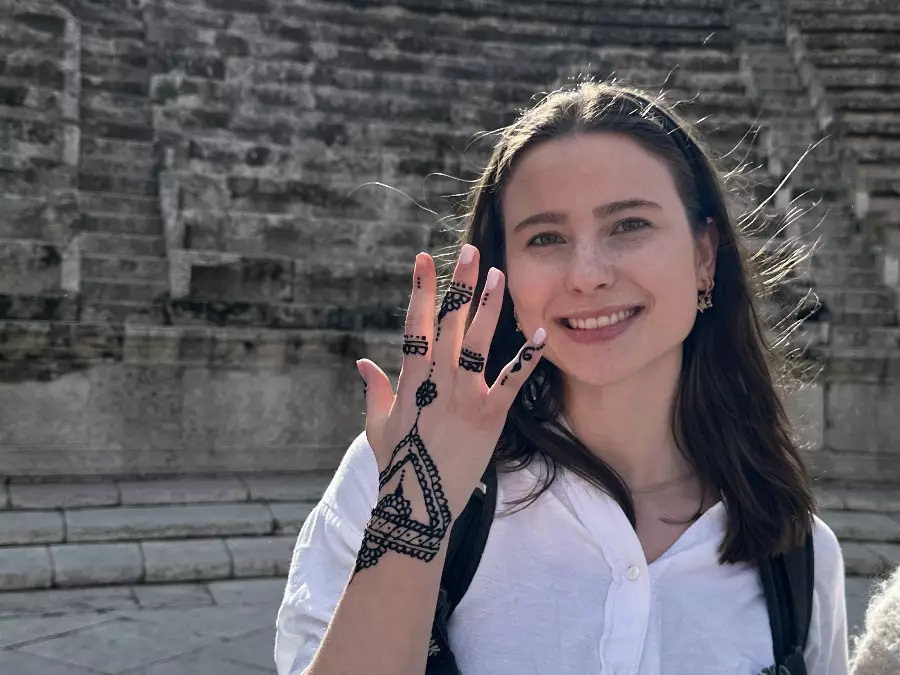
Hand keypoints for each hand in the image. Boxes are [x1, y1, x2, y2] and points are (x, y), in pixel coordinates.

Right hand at [354, 244, 546, 572]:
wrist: (421, 504)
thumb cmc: (398, 465)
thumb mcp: (377, 425)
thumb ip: (374, 389)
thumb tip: (364, 362)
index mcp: (411, 379)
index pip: (414, 323)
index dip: (420, 289)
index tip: (424, 259)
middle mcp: (438, 380)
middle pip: (448, 322)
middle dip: (458, 285)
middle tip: (469, 251)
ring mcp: (465, 396)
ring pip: (478, 342)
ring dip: (489, 307)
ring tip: (499, 275)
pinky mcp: (490, 414)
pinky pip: (512, 382)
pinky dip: (528, 359)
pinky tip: (542, 335)